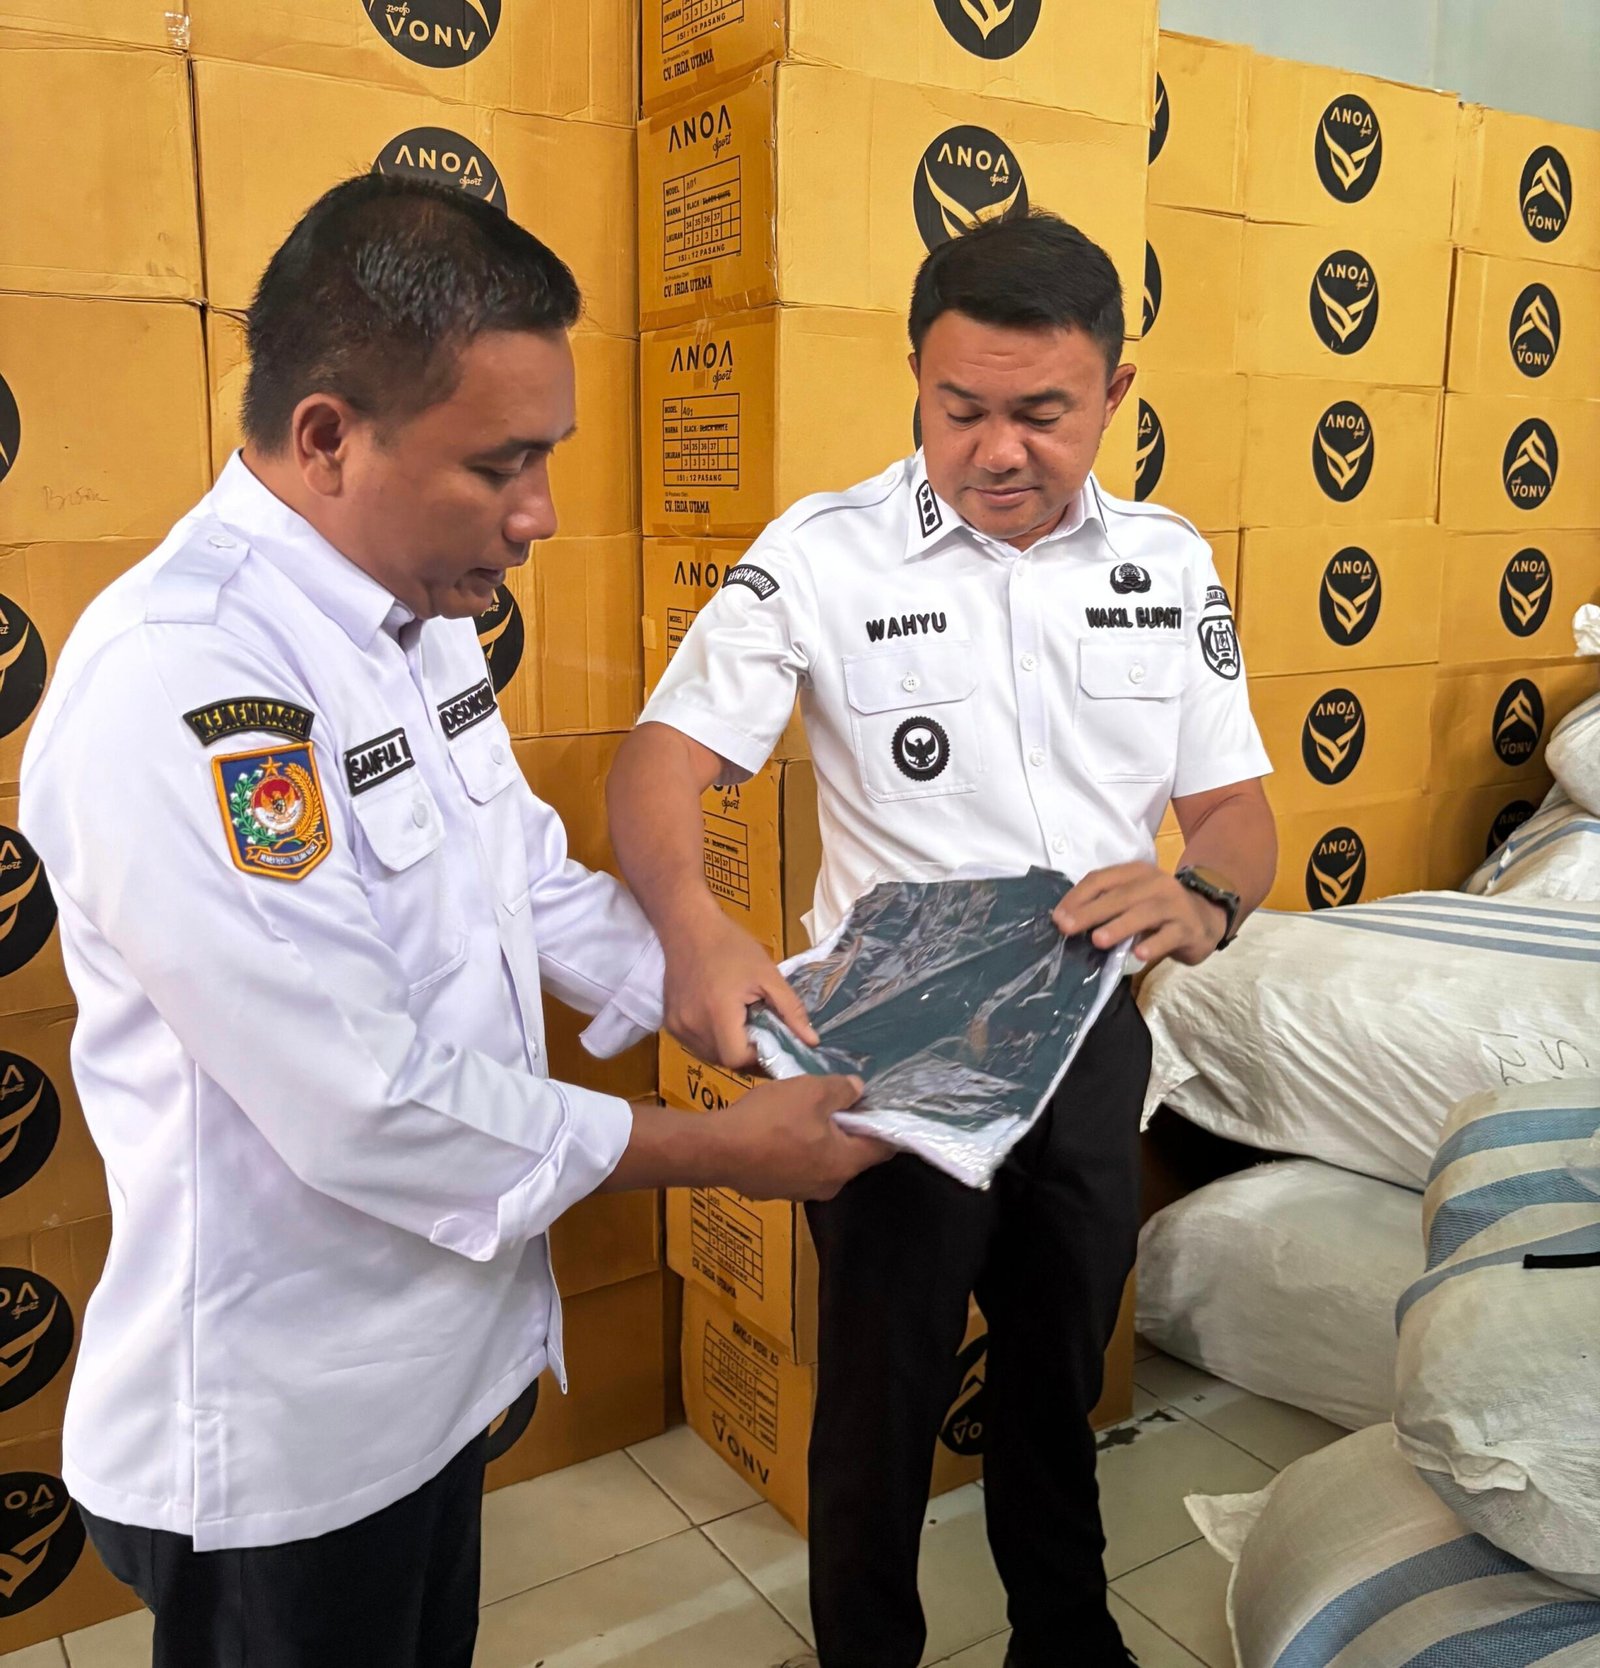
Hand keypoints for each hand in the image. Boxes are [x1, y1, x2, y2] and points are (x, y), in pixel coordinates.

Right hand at [663, 909, 817, 1070]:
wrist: (688, 926)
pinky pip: (696, 1044)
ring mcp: (677, 1026)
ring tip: (741, 1023)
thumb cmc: (731, 945)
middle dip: (746, 1053)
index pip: (738, 1059)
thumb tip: (811, 1042)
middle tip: (761, 1032)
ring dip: (729, 1048)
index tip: (771, 1040)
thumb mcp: (768, 975)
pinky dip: (712, 1040)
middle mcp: (692, 1026)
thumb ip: (791, 1011)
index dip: (758, 1056)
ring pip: (709, 1055)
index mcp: (717, 1014)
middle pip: (724, 1060)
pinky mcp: (669, 1023)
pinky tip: (721, 1019)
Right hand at [714, 1074, 893, 1200]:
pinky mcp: (775, 1190)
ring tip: (805, 1112)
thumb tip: (858, 1089)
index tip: (878, 1104)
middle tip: (838, 1101)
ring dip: (820, 1139)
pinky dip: (796, 1149)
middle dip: (849, 1129)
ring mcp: (800, 1191)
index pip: (883, 1147)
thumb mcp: (811, 1091)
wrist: (716, 1150)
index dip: (885, 1123)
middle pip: (852, 1154)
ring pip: (822, 1161)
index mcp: (844, 1163)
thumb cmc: (771, 1119)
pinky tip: (779, 1129)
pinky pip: (797, 1166)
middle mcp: (828, 1185)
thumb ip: (842, 1089)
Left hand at [1052, 862, 1226, 970]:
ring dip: (1119, 926)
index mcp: (1136, 872)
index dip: (1077, 897)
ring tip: (1097, 940)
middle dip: (1090, 912)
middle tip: (1067, 928)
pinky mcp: (1188, 928)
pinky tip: (1139, 954)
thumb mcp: (1132, 899)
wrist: (1206, 917)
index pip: (1101, 879)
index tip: (1057, 917)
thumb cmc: (1158, 909)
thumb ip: (1106, 904)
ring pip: (1144, 913)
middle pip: (1120, 896)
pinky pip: (1169, 936)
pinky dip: (1153, 944)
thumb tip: (1067, 920)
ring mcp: (1174, 905)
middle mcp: (1156, 883)